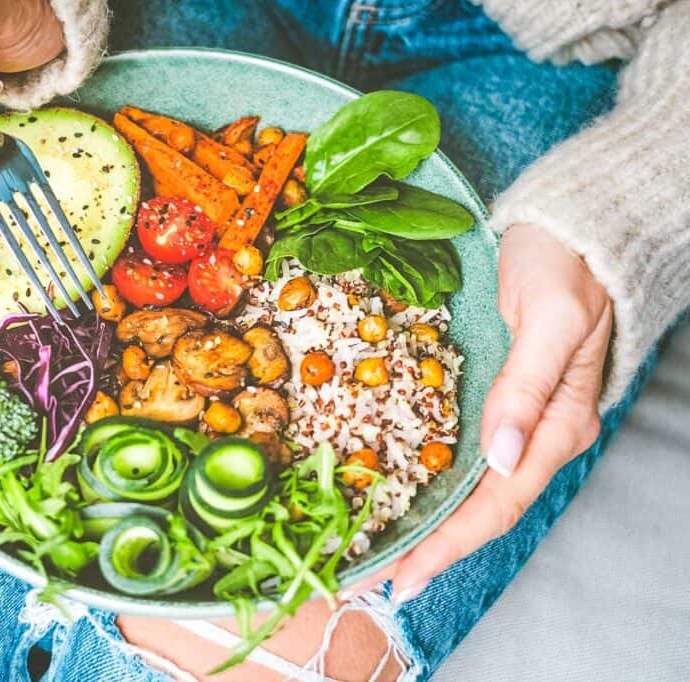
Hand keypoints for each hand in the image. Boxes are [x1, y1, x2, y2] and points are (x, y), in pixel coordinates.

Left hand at [348, 224, 612, 601]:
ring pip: (464, 490)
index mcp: (557, 426)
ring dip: (420, 525)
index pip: (496, 504)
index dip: (447, 544)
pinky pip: (455, 455)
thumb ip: (527, 386)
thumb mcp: (551, 317)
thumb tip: (503, 455)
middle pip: (476, 511)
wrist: (568, 228)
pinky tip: (390, 495)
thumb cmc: (566, 264)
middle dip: (424, 549)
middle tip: (364, 580)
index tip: (402, 577)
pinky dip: (422, 484)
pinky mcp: (491, 399)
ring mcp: (512, 420)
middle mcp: (534, 435)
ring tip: (369, 553)